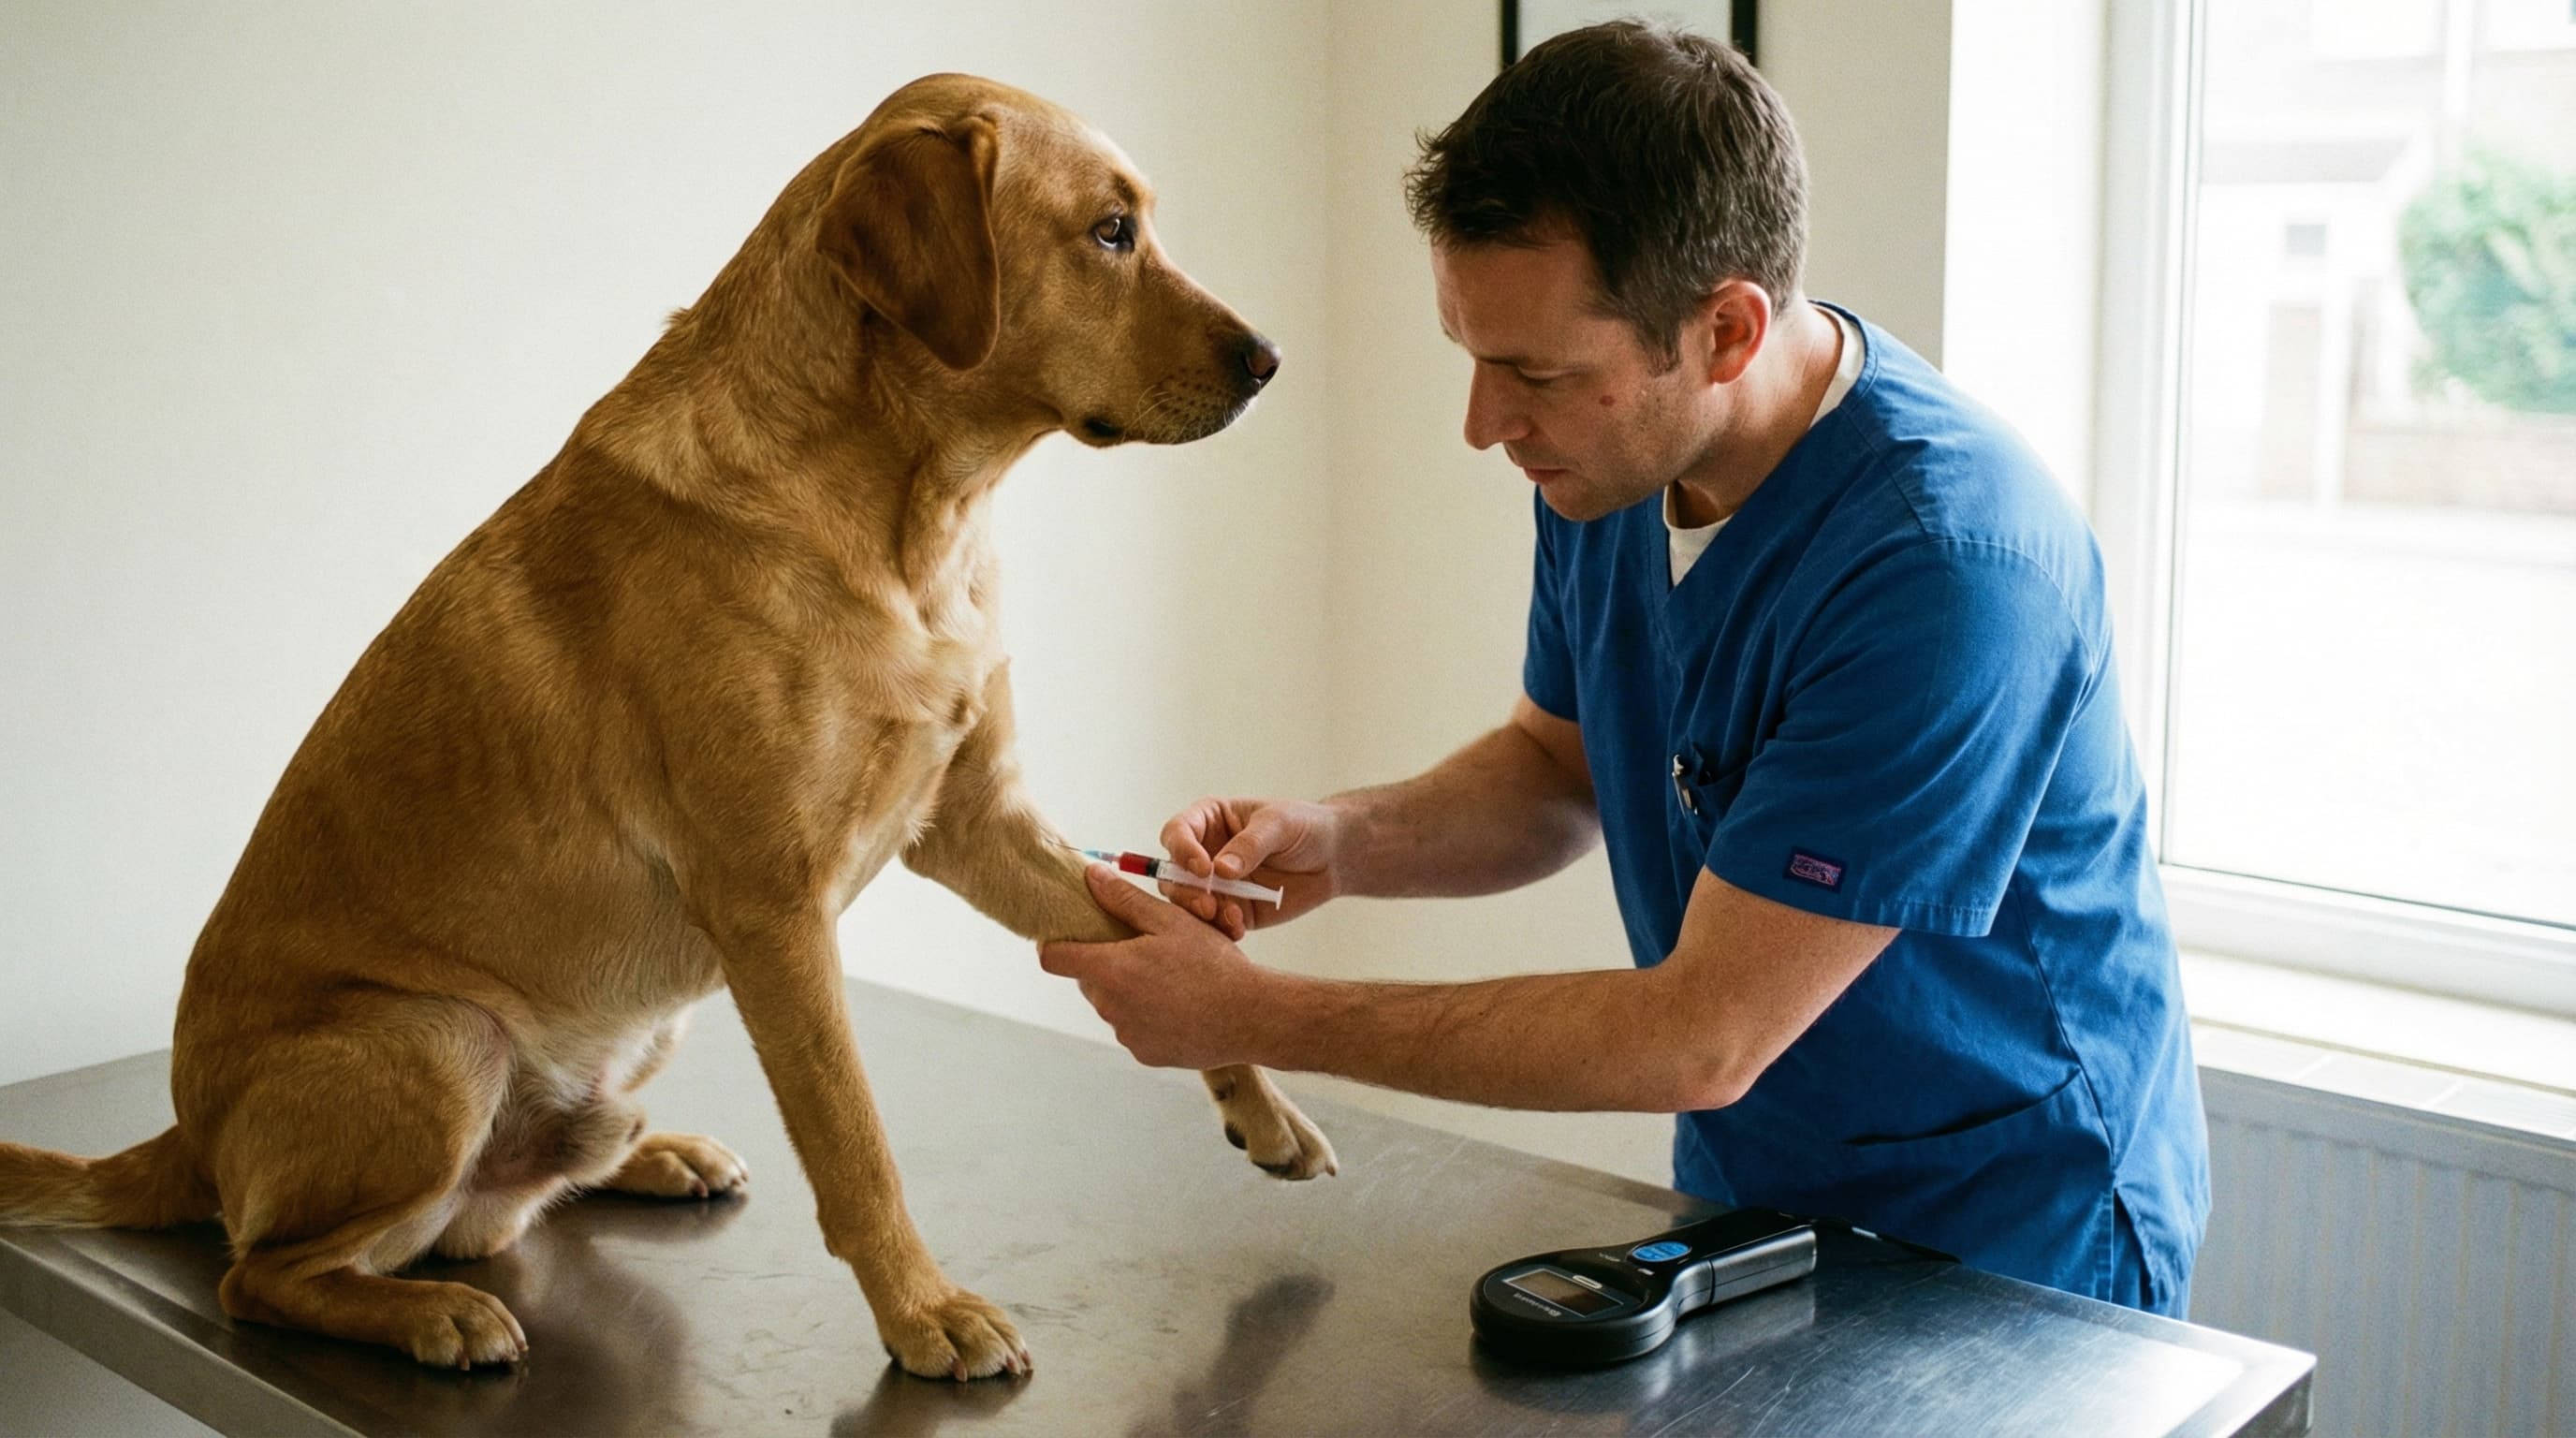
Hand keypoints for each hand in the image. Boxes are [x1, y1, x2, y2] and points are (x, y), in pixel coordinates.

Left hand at [1038, 864, 1269, 1069]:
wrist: (1250, 1017)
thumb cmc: (1213, 965)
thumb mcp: (1170, 920)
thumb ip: (1124, 899)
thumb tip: (1091, 876)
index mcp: (1110, 970)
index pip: (1053, 958)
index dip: (1055, 943)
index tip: (1071, 934)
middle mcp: (1110, 1007)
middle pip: (1087, 979)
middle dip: (1106, 963)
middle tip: (1143, 949)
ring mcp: (1126, 1034)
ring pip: (1113, 1004)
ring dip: (1129, 990)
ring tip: (1170, 978)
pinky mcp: (1145, 1054)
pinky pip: (1134, 1029)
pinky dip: (1147, 1016)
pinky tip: (1179, 1005)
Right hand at [1159, 796, 1340, 938]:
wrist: (1332, 857)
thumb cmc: (1303, 827)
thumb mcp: (1279, 824)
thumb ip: (1250, 845)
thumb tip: (1220, 870)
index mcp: (1208, 820)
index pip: (1177, 833)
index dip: (1182, 851)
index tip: (1203, 868)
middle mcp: (1204, 853)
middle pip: (1173, 873)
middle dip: (1185, 891)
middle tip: (1207, 904)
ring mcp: (1215, 884)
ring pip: (1188, 902)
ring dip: (1200, 913)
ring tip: (1226, 916)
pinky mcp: (1230, 909)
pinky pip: (1214, 924)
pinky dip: (1222, 928)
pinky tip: (1239, 927)